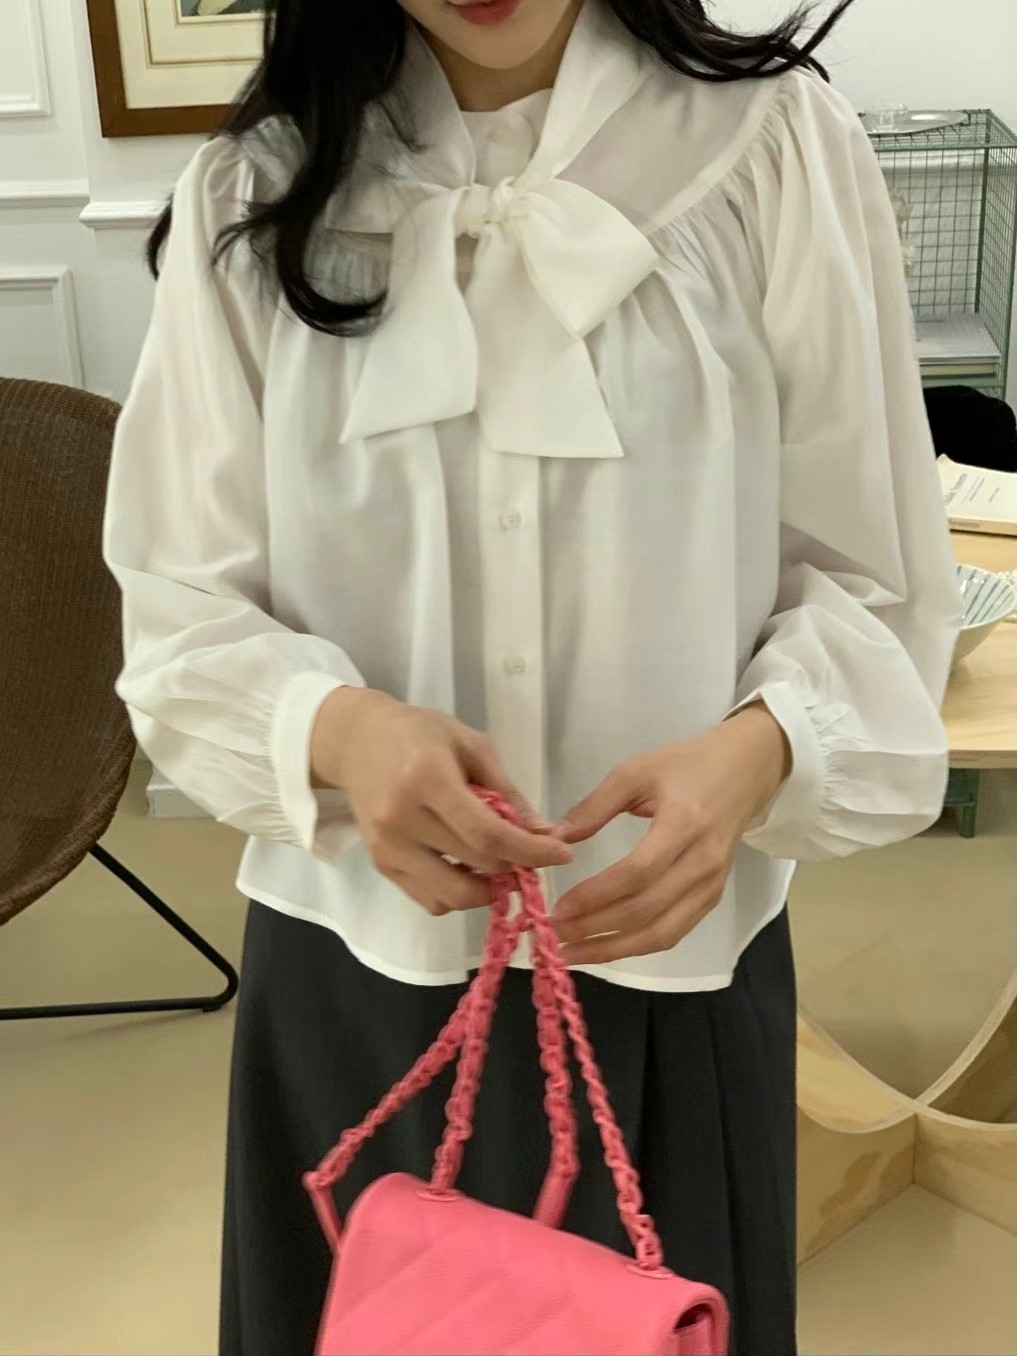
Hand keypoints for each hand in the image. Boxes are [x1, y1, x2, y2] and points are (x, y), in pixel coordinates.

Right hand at [311, 688, 571, 916]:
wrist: (356, 741)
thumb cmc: (419, 733)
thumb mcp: (471, 745)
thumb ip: (508, 791)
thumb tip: (546, 834)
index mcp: (427, 779)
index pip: (487, 835)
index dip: (531, 852)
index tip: (562, 854)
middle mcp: (401, 819)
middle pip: (475, 866)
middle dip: (514, 866)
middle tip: (529, 852)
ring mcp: (386, 847)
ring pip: (452, 896)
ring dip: (486, 888)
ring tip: (496, 862)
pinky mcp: (380, 864)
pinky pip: (429, 900)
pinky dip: (457, 892)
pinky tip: (464, 865)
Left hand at [554, 705, 790, 965]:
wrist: (745, 772)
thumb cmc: (687, 767)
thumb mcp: (636, 771)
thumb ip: (595, 805)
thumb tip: (556, 838)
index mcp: (683, 824)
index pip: (638, 873)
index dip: (596, 895)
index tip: (560, 907)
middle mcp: (702, 862)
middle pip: (647, 910)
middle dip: (597, 929)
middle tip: (557, 934)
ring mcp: (711, 885)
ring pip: (662, 933)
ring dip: (615, 949)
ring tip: (575, 953)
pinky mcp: (713, 897)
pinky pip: (674, 932)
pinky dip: (639, 946)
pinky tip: (608, 947)